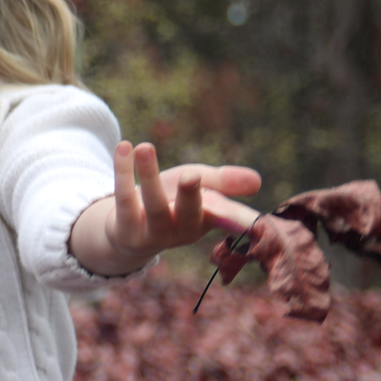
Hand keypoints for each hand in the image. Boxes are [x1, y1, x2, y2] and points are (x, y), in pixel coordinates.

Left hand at [75, 141, 261, 272]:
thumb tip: (257, 181)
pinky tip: (124, 146)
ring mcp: (154, 233)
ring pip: (153, 204)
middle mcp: (183, 230)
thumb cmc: (173, 202)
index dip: (243, 220)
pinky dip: (123, 171)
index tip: (258, 223)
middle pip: (188, 213)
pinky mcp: (126, 229)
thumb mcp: (200, 187)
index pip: (229, 219)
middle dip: (190, 194)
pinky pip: (124, 198)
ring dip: (148, 174)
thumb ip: (223, 181)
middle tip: (191, 174)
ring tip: (145, 147)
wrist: (131, 230)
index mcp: (207, 219)